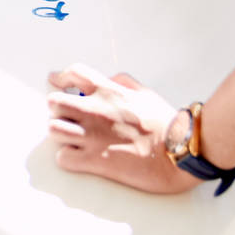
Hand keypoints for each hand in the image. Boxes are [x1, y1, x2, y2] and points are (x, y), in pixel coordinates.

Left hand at [45, 64, 197, 193]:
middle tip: (69, 118)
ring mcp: (92, 136)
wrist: (180, 152)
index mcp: (109, 92)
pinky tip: (79, 158)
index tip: (55, 81)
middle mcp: (95, 111)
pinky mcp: (94, 161)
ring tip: (72, 139)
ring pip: (54, 129)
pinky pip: (63, 158)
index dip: (60, 77)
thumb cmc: (168, 124)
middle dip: (59, 110)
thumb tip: (108, 79)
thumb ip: (123, 83)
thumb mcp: (146, 93)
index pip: (74, 74)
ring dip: (61, 134)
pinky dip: (68, 159)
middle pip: (54, 102)